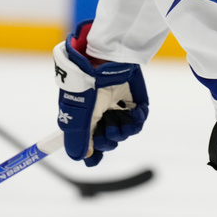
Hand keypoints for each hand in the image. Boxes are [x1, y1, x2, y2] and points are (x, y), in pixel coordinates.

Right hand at [53, 21, 148, 165]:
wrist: (106, 58)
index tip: (94, 158)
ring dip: (122, 131)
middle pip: (107, 141)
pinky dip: (137, 120)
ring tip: (118, 120)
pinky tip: (134, 113)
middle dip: (107, 141)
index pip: (89, 142)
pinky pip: (139, 120)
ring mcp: (118, 107)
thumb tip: (81, 157)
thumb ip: (77, 138)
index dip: (92, 153)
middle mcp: (101, 113)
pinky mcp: (135, 101)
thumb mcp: (78, 114)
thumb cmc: (88, 84)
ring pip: (124, 133)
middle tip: (105, 133)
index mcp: (85, 116)